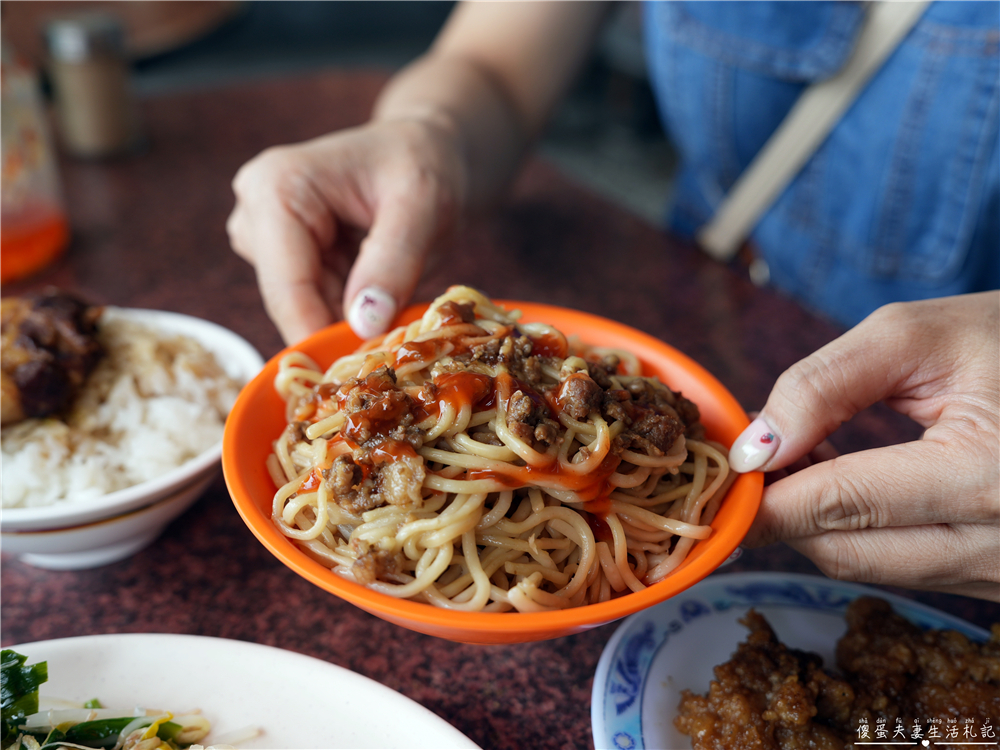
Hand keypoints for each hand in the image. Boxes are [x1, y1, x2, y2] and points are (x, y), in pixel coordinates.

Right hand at [227, 118, 465, 343]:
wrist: (427, 150)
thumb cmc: (424, 163)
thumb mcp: (422, 207)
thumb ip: (392, 263)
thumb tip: (363, 326)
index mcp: (276, 187)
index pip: (286, 284)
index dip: (320, 335)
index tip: (361, 373)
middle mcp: (256, 211)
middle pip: (288, 302)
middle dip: (339, 328)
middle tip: (395, 343)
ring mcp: (265, 236)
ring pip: (301, 310)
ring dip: (348, 320)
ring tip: (397, 301)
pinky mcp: (283, 257)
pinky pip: (312, 305)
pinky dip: (349, 313)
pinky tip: (382, 298)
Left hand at [730, 292, 998, 600]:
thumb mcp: (920, 336)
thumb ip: (825, 384)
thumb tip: (756, 445)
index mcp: (988, 480)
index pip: (841, 504)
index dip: (765, 493)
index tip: (722, 473)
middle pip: (843, 552)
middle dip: (783, 510)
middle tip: (756, 460)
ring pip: (867, 567)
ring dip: (818, 521)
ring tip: (804, 459)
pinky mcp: (998, 581)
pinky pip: (903, 568)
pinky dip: (860, 531)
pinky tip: (849, 482)